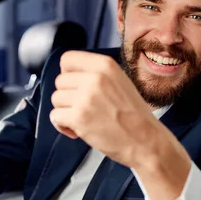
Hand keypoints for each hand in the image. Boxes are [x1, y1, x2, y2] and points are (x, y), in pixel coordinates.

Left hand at [49, 51, 159, 167]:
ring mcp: (85, 97)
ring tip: (83, 119)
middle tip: (83, 108)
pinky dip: (62, 126)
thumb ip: (97, 74)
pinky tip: (77, 130)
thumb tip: (71, 75)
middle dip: (68, 96)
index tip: (75, 86)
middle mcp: (94, 77)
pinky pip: (55, 116)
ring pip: (56, 99)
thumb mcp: (120, 81)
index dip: (68, 74)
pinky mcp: (79, 117)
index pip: (68, 59)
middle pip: (60, 81)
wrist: (145, 141)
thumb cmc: (134, 115)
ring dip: (65, 111)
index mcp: (105, 65)